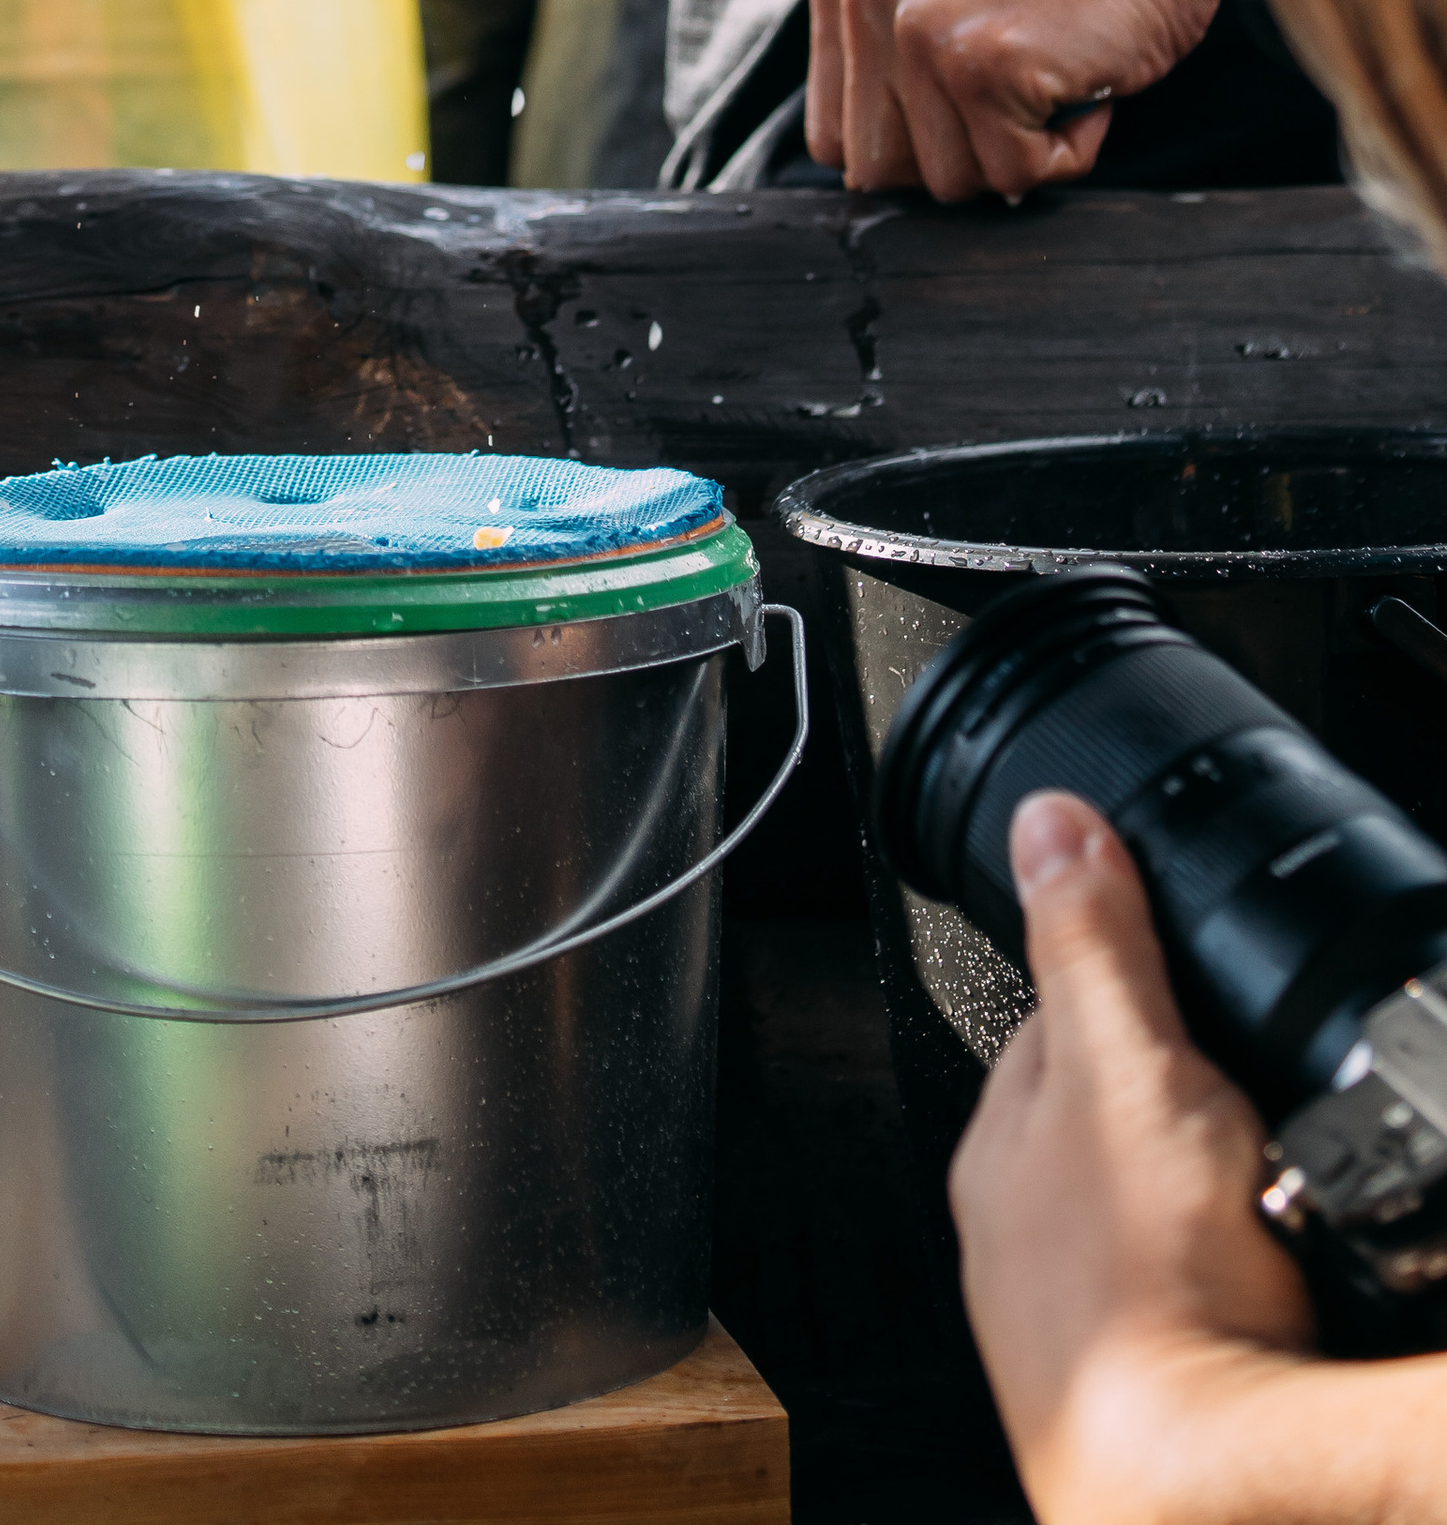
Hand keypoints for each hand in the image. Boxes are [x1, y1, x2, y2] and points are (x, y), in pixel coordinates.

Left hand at [805, 0, 1230, 199]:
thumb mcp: (936, 6)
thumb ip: (887, 75)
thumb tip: (863, 184)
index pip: (834, 139)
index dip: (909, 148)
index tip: (967, 101)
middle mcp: (865, 5)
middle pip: (878, 171)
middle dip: (957, 158)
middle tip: (1013, 94)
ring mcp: (922, 35)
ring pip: (948, 183)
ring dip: (1018, 153)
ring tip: (1048, 75)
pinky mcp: (984, 67)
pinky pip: (1015, 175)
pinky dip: (1068, 151)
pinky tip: (1079, 82)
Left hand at [951, 792, 1312, 1524]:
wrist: (1191, 1487)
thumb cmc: (1146, 1295)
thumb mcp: (1126, 1069)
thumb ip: (1095, 946)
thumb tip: (1052, 820)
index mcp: (1003, 1141)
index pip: (1059, 1017)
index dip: (1133, 985)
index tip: (1188, 979)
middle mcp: (1021, 1228)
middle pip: (1112, 1114)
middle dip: (1180, 1090)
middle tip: (1252, 1097)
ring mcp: (1082, 1310)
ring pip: (1154, 1204)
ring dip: (1211, 1183)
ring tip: (1272, 1186)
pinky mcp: (1150, 1376)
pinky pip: (1196, 1285)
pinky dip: (1235, 1264)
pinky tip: (1275, 1268)